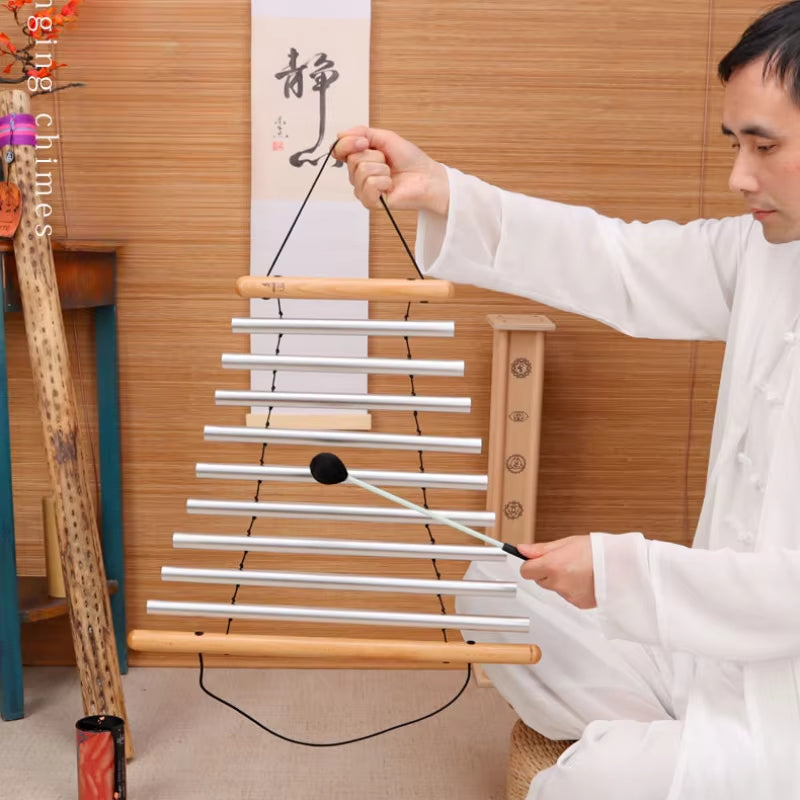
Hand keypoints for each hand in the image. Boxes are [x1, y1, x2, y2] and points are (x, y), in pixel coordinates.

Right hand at [333, 126, 449, 214]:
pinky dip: (383, 181)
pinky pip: (369, 185)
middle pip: (352, 159)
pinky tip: (390, 185)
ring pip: (361, 171)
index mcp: (359, 158)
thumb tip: (341, 134)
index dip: (348, 143)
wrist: (427, 177)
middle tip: (387, 161)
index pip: (339, 150)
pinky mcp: (370, 202)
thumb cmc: (410, 160)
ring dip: (382, 168)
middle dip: (374, 155)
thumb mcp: (385, 138)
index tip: (364, 141)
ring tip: (391, 174)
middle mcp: (358, 174)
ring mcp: (363, 189)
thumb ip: (363, 133)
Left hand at [517, 536, 596, 609]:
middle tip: (564, 562)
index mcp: (552, 565)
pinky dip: (572, 589)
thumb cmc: (597, 550)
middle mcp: (558, 583)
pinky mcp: (578, 604)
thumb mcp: (566, 542)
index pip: (526, 571)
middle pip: (540, 580)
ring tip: (578, 570)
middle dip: (547, 572)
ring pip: (554, 588)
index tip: (537, 561)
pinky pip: (567, 596)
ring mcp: (568, 595)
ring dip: (560, 581)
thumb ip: (541, 549)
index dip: (531, 565)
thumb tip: (522, 549)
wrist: (621, 565)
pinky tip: (584, 579)